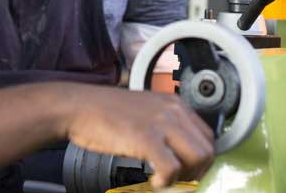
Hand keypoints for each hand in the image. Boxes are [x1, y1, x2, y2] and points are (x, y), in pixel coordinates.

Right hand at [60, 85, 214, 187]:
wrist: (78, 107)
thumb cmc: (105, 112)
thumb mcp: (144, 110)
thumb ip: (164, 124)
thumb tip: (179, 150)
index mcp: (174, 103)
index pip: (207, 136)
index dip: (201, 159)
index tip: (188, 171)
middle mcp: (172, 110)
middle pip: (207, 149)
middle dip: (197, 172)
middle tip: (178, 181)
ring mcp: (160, 123)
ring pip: (197, 158)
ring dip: (185, 177)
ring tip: (166, 180)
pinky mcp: (146, 138)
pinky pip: (172, 168)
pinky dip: (167, 181)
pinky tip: (154, 181)